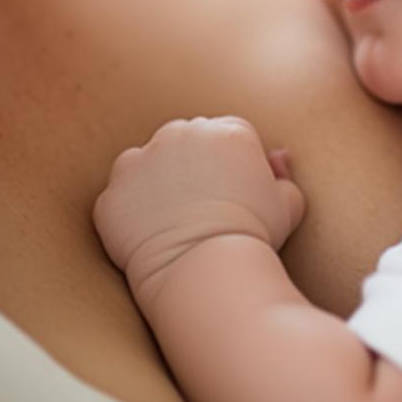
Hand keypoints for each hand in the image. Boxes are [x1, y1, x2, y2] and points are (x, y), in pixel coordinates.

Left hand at [93, 116, 305, 302]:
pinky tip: (147, 237)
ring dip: (154, 180)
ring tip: (171, 218)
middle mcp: (182, 134)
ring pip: (146, 162)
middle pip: (185, 138)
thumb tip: (276, 156)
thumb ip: (283, 175)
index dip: (229, 162)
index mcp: (228, 130)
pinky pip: (119, 198)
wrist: (208, 271)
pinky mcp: (113, 194)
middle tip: (199, 202)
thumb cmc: (254, 238)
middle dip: (190, 162)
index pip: (227, 133)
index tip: (230, 188)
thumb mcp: (288, 204)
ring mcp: (141, 161)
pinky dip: (128, 213)